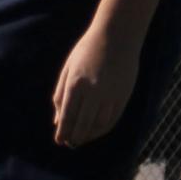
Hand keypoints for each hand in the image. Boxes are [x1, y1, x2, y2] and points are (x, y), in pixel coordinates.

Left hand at [52, 25, 139, 147]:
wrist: (117, 35)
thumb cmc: (88, 50)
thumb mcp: (69, 68)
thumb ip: (61, 94)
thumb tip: (57, 120)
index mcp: (75, 83)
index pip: (67, 115)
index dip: (63, 131)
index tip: (59, 140)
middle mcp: (93, 91)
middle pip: (82, 123)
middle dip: (74, 137)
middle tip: (70, 144)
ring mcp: (110, 94)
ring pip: (98, 125)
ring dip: (89, 136)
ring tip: (81, 139)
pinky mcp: (123, 95)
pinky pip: (113, 119)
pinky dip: (103, 129)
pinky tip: (96, 131)